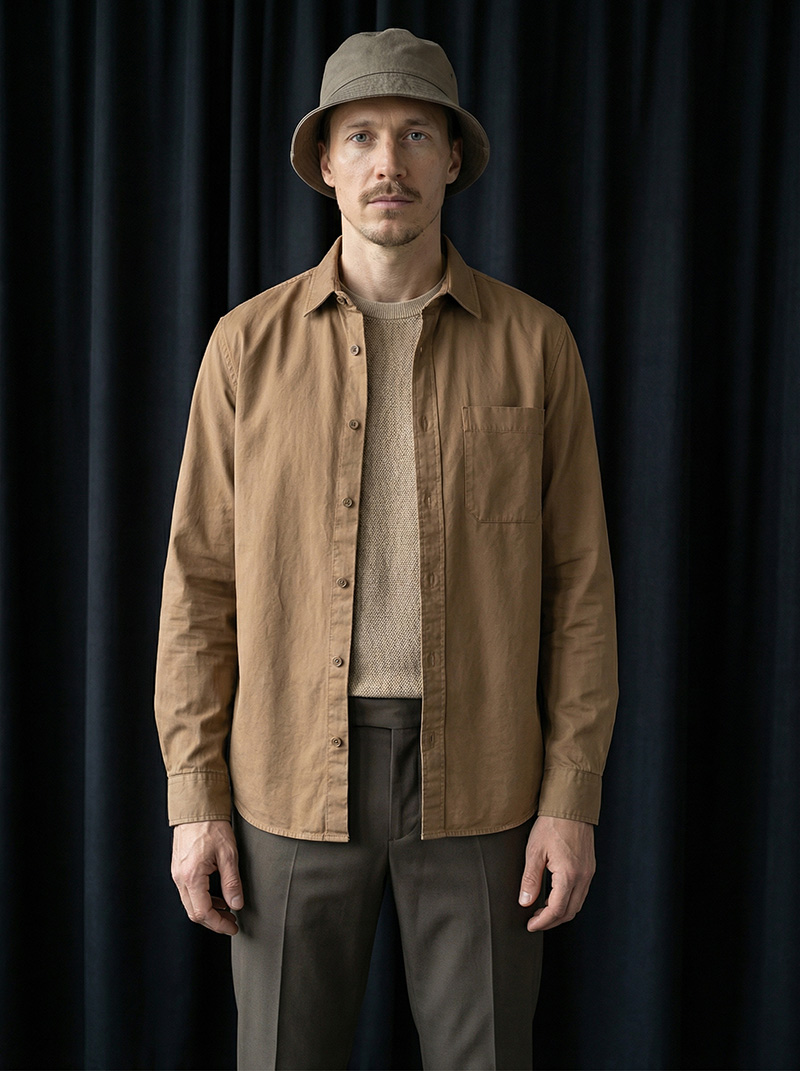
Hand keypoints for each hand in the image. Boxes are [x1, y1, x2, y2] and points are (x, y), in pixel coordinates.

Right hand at [171, 819, 243, 934]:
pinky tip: (217, 897)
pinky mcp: (179, 869)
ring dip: (208, 911)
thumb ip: (232, 882)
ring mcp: (177, 874)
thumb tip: (236, 904)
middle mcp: (180, 878)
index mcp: (191, 876)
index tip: (233, 927)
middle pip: (194, 912)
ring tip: (228, 911)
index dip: (219, 924)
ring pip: (190, 903)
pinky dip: (203, 899)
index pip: (203, 912)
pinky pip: (188, 892)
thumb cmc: (212, 827)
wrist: (197, 808)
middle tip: (232, 923)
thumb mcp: (228, 854)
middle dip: (214, 922)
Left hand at [518, 815, 594, 930]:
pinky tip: (555, 896)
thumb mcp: (535, 851)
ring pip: (577, 904)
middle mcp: (583, 877)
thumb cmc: (552, 825)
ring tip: (542, 911)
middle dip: (552, 921)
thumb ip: (530, 880)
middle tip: (535, 921)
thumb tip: (525, 902)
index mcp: (569, 875)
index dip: (543, 922)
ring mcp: (588, 872)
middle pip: (570, 911)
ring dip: (561, 912)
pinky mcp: (589, 867)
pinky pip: (581, 892)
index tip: (530, 925)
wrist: (571, 806)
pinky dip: (568, 901)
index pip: (557, 910)